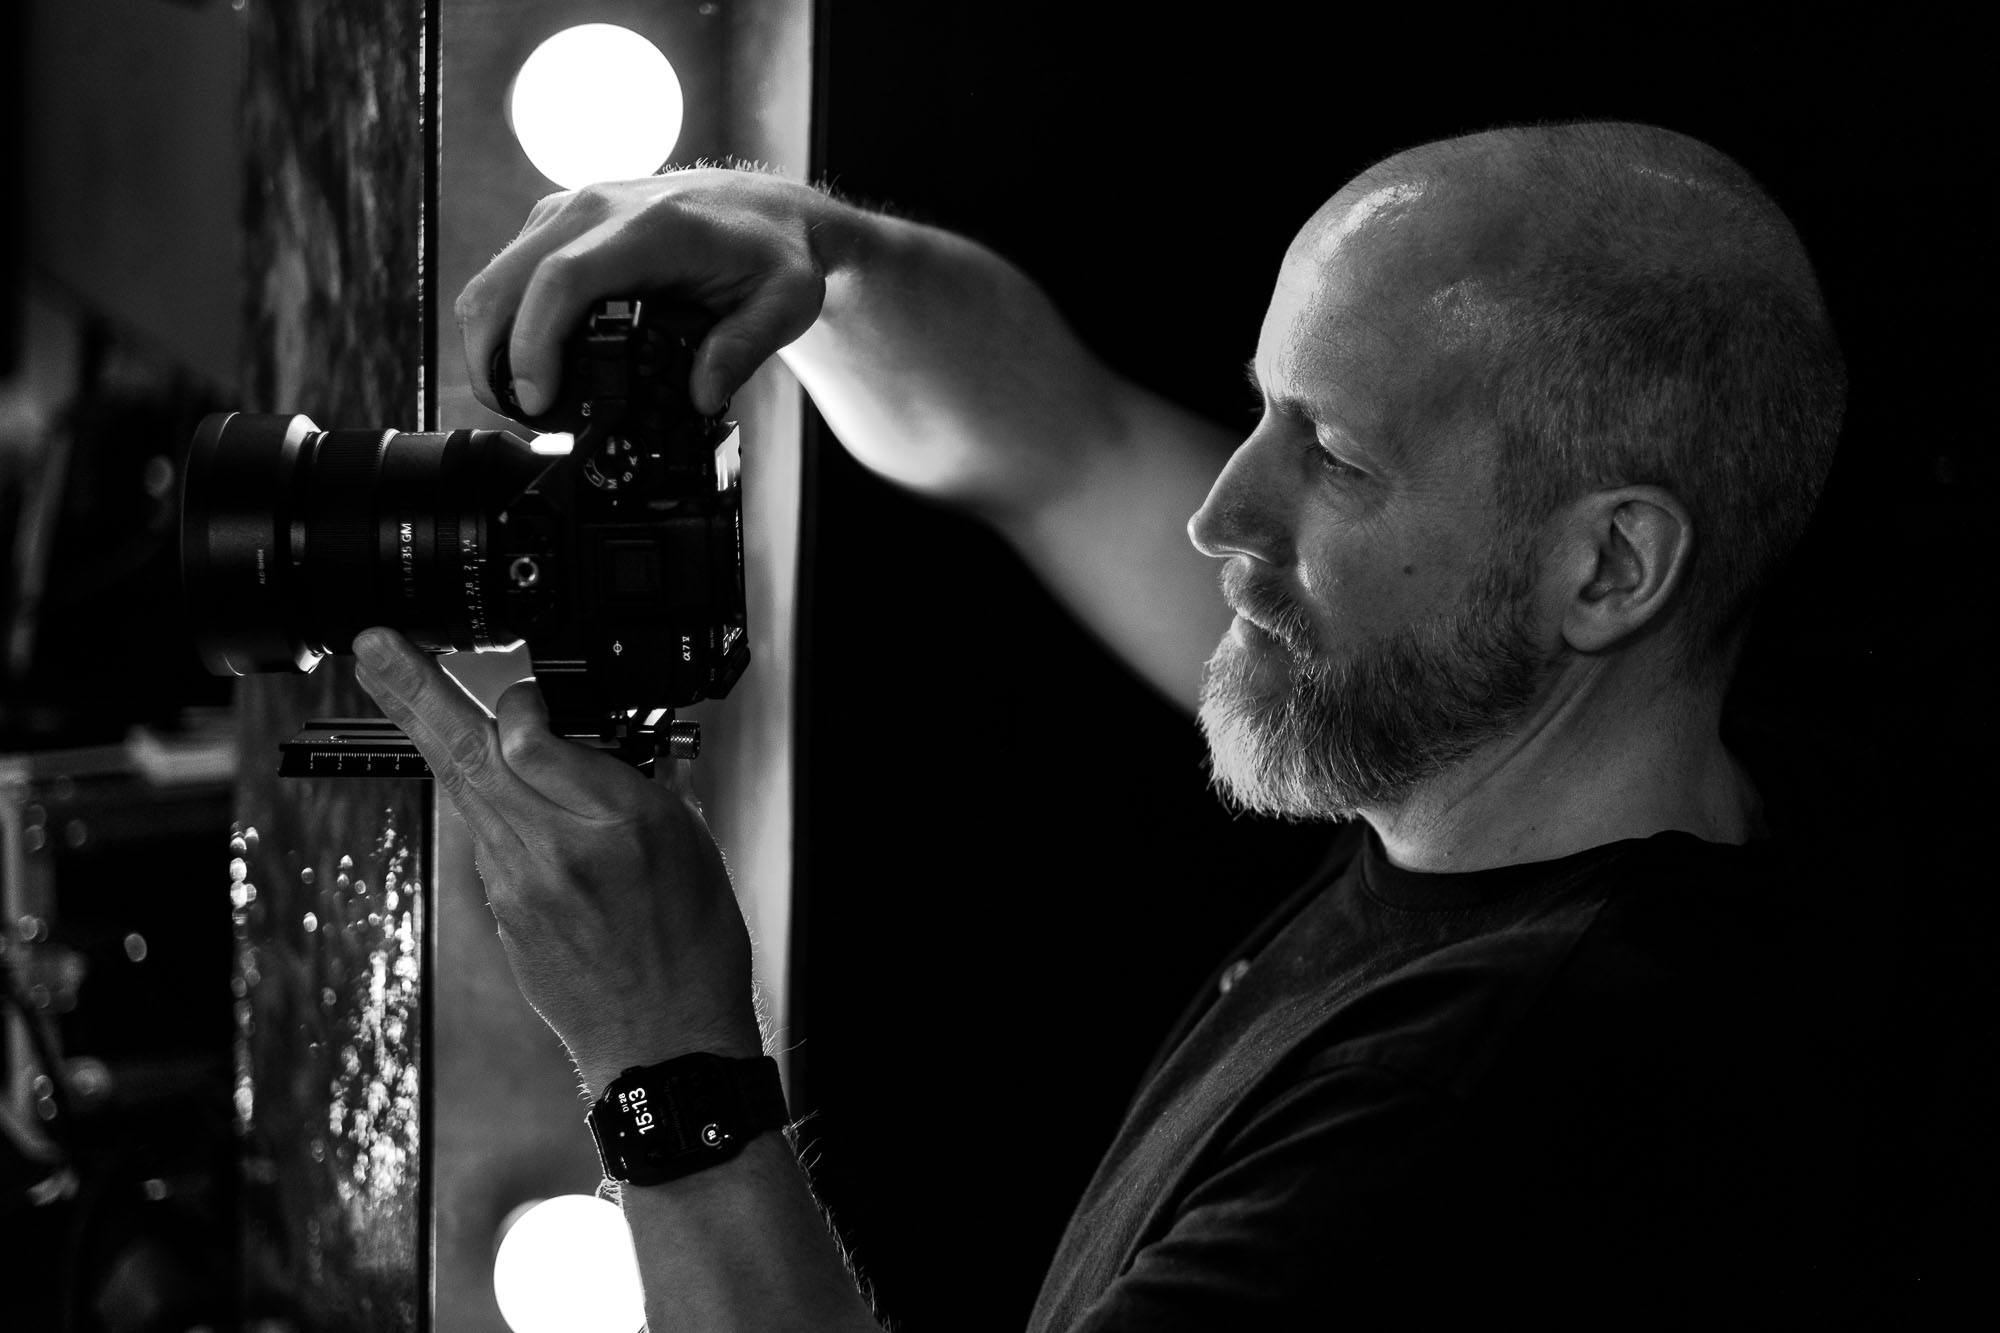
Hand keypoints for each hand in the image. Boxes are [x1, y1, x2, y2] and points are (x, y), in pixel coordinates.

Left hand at [349, 628, 762, 1092]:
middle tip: (372, 646)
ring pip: (465, 791)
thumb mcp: (690, 840)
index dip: (521, 702)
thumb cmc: (694, 942)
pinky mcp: (502, 912)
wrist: (665, 1040)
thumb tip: (576, 740)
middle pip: (469, 754)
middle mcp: (558, 851)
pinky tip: (494, 790)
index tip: (530, 694)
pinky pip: (486, 838)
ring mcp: (518, 887)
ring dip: (431, 733)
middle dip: (413, 691)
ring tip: (393, 676)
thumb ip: (629, 781)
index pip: (533, 738)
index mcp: (621, 823)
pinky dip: (486, 802)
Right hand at [456, 168, 833, 418]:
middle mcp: (597, 209)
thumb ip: (743, 349)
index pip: (563, 279)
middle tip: (520, 417)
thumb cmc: (775, 253)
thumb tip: (700, 397)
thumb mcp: (784, 305)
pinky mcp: (560, 222)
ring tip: (525, 402)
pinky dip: (507, 322)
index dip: (535, 343)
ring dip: (492, 343)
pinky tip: (532, 365)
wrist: (769, 210)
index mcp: (650, 227)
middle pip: (506, 280)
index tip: (538, 400)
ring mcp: (572, 211)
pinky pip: (511, 273)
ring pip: (496, 277)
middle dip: (492, 357)